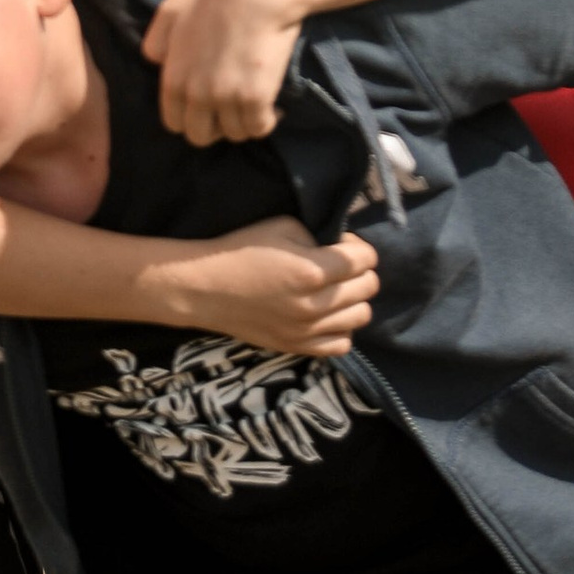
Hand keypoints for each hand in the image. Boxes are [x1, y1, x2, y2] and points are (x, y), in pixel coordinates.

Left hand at [142, 0, 303, 144]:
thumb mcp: (171, 12)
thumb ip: (156, 40)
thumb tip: (155, 62)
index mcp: (173, 79)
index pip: (174, 124)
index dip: (192, 118)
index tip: (209, 108)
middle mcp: (195, 94)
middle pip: (201, 137)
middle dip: (216, 127)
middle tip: (232, 110)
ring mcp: (225, 98)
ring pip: (234, 134)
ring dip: (245, 123)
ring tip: (253, 104)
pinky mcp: (255, 98)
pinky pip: (259, 128)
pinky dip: (267, 120)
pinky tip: (273, 106)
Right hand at [175, 221, 380, 357]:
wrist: (204, 289)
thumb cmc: (239, 251)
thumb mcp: (280, 226)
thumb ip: (317, 236)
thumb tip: (339, 248)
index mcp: (312, 270)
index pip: (366, 259)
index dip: (357, 247)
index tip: (340, 245)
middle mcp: (316, 304)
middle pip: (369, 287)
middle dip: (359, 271)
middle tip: (337, 266)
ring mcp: (309, 330)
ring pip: (361, 316)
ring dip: (353, 300)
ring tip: (333, 291)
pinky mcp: (298, 347)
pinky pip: (342, 344)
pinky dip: (341, 328)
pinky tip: (325, 316)